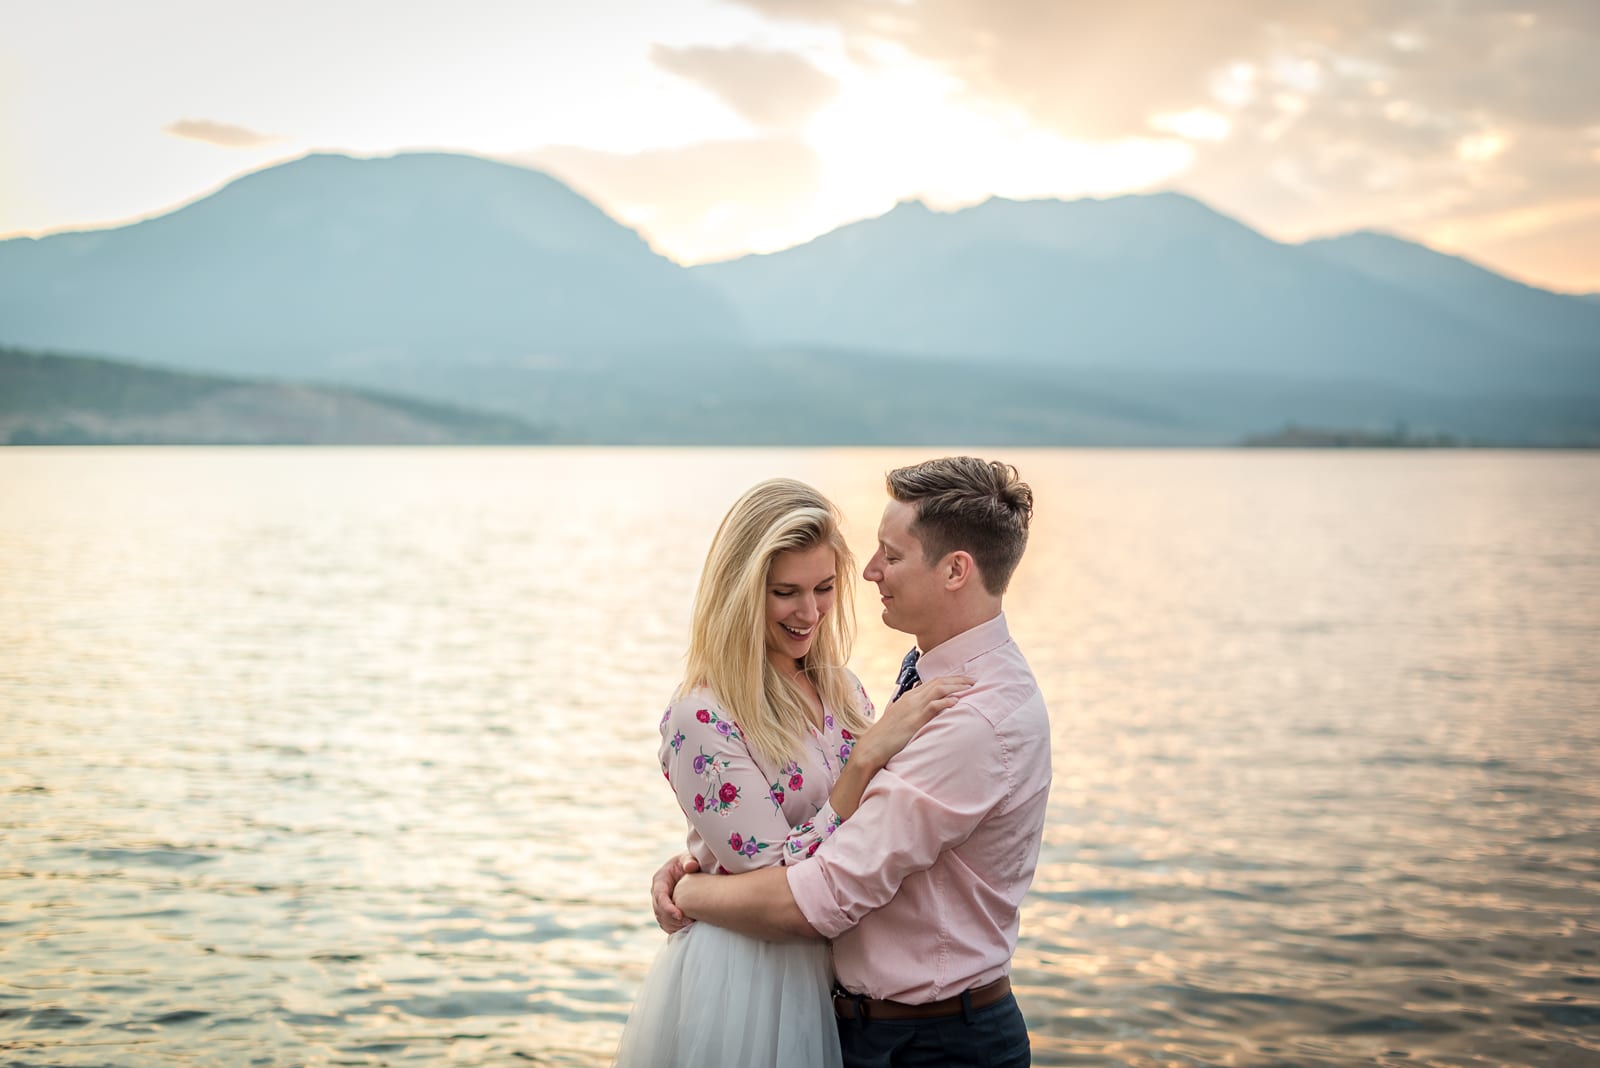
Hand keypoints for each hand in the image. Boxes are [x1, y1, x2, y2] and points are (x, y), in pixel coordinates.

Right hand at [651, 852, 699, 933]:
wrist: (689, 868)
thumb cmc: (690, 862)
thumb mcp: (689, 858)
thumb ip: (689, 860)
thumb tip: (691, 866)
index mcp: (660, 880)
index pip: (660, 896)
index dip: (668, 908)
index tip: (680, 915)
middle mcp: (657, 893)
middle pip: (659, 911)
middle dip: (673, 919)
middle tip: (689, 923)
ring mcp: (660, 903)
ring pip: (661, 919)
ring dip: (674, 925)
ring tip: (689, 926)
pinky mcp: (665, 911)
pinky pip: (666, 923)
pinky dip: (674, 928)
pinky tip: (686, 928)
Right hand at [856, 674, 972, 770]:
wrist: (872, 746)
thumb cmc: (886, 736)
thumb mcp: (899, 718)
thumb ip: (911, 711)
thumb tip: (925, 711)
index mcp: (908, 697)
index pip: (932, 682)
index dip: (950, 679)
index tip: (964, 681)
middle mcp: (911, 698)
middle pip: (938, 682)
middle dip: (958, 680)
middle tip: (973, 680)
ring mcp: (912, 708)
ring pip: (938, 690)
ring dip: (956, 687)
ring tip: (970, 688)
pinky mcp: (914, 720)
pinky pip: (932, 706)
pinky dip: (945, 702)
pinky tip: (956, 701)